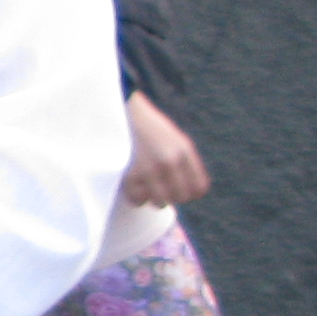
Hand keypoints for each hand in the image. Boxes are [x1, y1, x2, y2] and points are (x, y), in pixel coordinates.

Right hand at [121, 92, 208, 206]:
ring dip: (152, 199)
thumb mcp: (173, 139)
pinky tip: (132, 187)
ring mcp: (149, 168)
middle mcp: (169, 161)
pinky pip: (137, 199)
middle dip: (171, 198)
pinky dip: (135, 198)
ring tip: (145, 189)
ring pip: (160, 202)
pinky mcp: (129, 174)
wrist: (118, 113)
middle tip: (160, 192)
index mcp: (183, 150)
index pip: (198, 188)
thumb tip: (190, 193)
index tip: (177, 190)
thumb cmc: (146, 127)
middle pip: (180, 197)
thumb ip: (184, 162)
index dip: (189, 194)